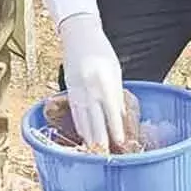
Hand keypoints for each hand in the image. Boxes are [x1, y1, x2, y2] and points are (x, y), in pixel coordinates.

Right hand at [59, 13, 125, 149]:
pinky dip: (79, 125)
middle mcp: (89, 88)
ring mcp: (77, 89)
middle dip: (101, 140)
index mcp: (105, 82)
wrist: (78, 34)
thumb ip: (116, 94)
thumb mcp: (114, 71)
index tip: (121, 144)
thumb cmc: (102, 51)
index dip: (116, 130)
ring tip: (95, 151)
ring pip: (82, 119)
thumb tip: (121, 118)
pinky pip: (74, 112)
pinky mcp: (68, 89)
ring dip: (89, 137)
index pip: (111, 112)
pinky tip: (84, 135)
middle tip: (106, 156)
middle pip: (95, 120)